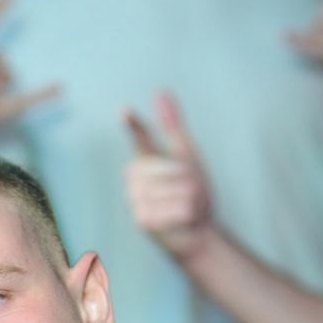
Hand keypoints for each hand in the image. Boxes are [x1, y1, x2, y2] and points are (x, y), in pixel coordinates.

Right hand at [123, 90, 212, 264]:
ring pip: (169, 190)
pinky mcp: (141, 219)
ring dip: (188, 199)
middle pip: (165, 168)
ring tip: (188, 208)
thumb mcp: (188, 157)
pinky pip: (169, 210)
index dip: (134, 125)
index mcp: (147, 159)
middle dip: (186, 179)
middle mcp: (136, 179)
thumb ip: (172, 126)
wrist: (197, 231)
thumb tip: (159, 91)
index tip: (124, 110)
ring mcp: (135, 200)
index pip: (140, 138)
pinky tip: (182, 220)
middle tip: (192, 192)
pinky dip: (183, 215)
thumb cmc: (192, 194)